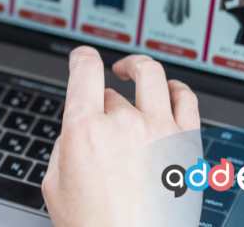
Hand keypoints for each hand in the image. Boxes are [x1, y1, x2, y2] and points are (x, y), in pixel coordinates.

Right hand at [43, 47, 201, 226]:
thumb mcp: (55, 186)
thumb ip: (64, 148)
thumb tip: (77, 131)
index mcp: (85, 130)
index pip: (85, 71)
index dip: (82, 57)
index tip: (83, 57)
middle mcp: (124, 123)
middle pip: (113, 91)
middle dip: (105, 99)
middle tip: (104, 113)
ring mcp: (160, 130)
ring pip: (151, 76)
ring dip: (138, 68)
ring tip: (134, 70)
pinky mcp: (188, 144)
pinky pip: (186, 98)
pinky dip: (175, 87)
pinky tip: (168, 90)